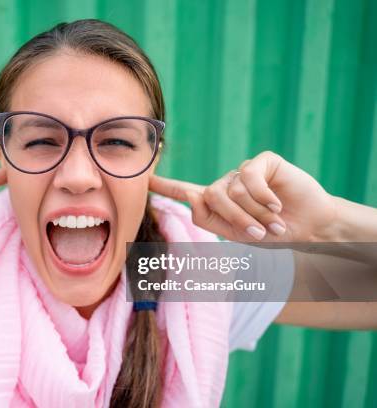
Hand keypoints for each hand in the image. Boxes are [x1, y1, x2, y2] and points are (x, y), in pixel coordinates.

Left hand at [149, 151, 336, 242]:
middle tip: (260, 235)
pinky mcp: (263, 161)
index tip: (144, 178)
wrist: (308, 229)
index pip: (185, 190)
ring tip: (274, 221)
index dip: (164, 186)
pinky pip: (250, 176)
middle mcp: (227, 183)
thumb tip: (191, 196)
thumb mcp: (236, 233)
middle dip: (236, 220)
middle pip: (211, 197)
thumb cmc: (272, 233)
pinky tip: (278, 204)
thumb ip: (210, 218)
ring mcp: (244, 171)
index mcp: (216, 202)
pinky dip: (264, 197)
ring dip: (255, 212)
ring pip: (232, 189)